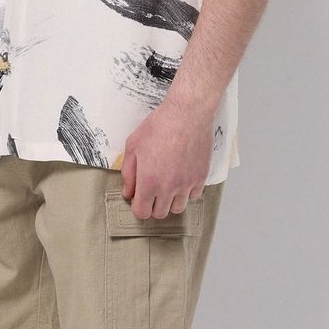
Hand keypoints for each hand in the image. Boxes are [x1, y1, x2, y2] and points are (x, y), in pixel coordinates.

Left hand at [120, 97, 213, 216]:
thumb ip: (128, 173)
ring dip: (170, 201)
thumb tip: (128, 192)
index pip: (142, 212)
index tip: (139, 198)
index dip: (138, 206)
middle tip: (152, 191)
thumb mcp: (133, 146)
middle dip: (153, 205)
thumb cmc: (159, 126)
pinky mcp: (201, 177)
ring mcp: (187, 184)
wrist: (187, 114)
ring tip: (167, 186)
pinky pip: (194, 196)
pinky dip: (187, 192)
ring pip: (178, 208)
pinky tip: (182, 179)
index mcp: (149, 182)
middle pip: (160, 213)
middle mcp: (169, 187)